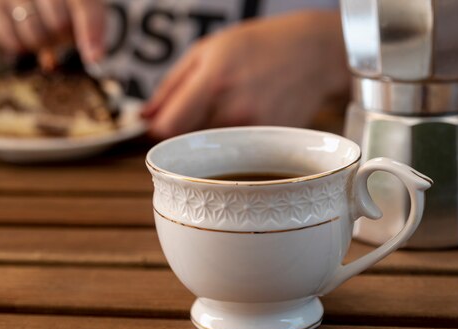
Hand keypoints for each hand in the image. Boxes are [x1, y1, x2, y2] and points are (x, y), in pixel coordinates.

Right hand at [0, 0, 104, 62]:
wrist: (9, 0)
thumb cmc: (51, 5)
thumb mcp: (74, 11)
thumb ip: (89, 28)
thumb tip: (95, 57)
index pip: (84, 3)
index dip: (91, 31)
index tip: (94, 57)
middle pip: (59, 23)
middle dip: (61, 38)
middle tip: (56, 33)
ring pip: (36, 36)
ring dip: (40, 44)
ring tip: (37, 30)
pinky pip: (14, 42)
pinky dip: (21, 46)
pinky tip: (19, 32)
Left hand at [142, 11, 348, 138]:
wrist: (314, 53)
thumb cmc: (257, 46)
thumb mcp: (207, 50)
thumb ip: (170, 86)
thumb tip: (143, 117)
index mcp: (212, 80)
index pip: (168, 128)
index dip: (158, 130)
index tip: (162, 124)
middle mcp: (234, 109)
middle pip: (188, 142)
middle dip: (186, 132)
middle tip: (203, 112)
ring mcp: (255, 129)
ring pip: (213, 150)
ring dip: (210, 138)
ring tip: (229, 110)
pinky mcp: (271, 144)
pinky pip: (237, 152)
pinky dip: (234, 142)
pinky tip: (248, 118)